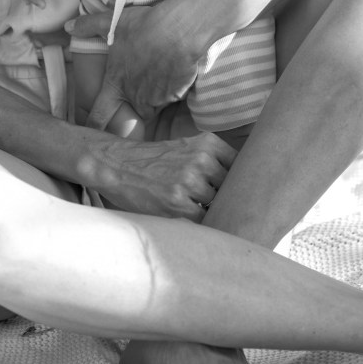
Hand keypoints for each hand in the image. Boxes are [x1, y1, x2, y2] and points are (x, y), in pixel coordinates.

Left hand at [66, 2, 203, 123]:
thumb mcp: (112, 22)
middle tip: (141, 83)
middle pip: (133, 111)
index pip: (99, 115)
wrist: (178, 30)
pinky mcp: (176, 95)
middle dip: (136, 103)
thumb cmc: (143, 27)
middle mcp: (135, 97)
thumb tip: (67, 27)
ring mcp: (157, 98)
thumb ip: (88, 26)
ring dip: (155, 96)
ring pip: (155, 104)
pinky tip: (175, 70)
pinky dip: (173, 88)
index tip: (92, 132)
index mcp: (116, 84)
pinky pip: (173, 96)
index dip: (94, 126)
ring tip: (159, 73)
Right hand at [96, 132, 234, 220]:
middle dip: (226, 197)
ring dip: (210, 210)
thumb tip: (244, 184)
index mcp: (208, 143)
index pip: (242, 166)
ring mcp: (190, 181)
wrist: (118, 164)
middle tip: (216, 203)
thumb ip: (213, 160)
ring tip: (195, 207)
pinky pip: (203, 219)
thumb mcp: (187, 147)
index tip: (238, 190)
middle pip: (232, 188)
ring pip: (218, 205)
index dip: (241, 181)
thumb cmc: (155, 160)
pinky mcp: (177, 203)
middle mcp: (202, 159)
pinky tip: (186, 214)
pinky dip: (199, 221)